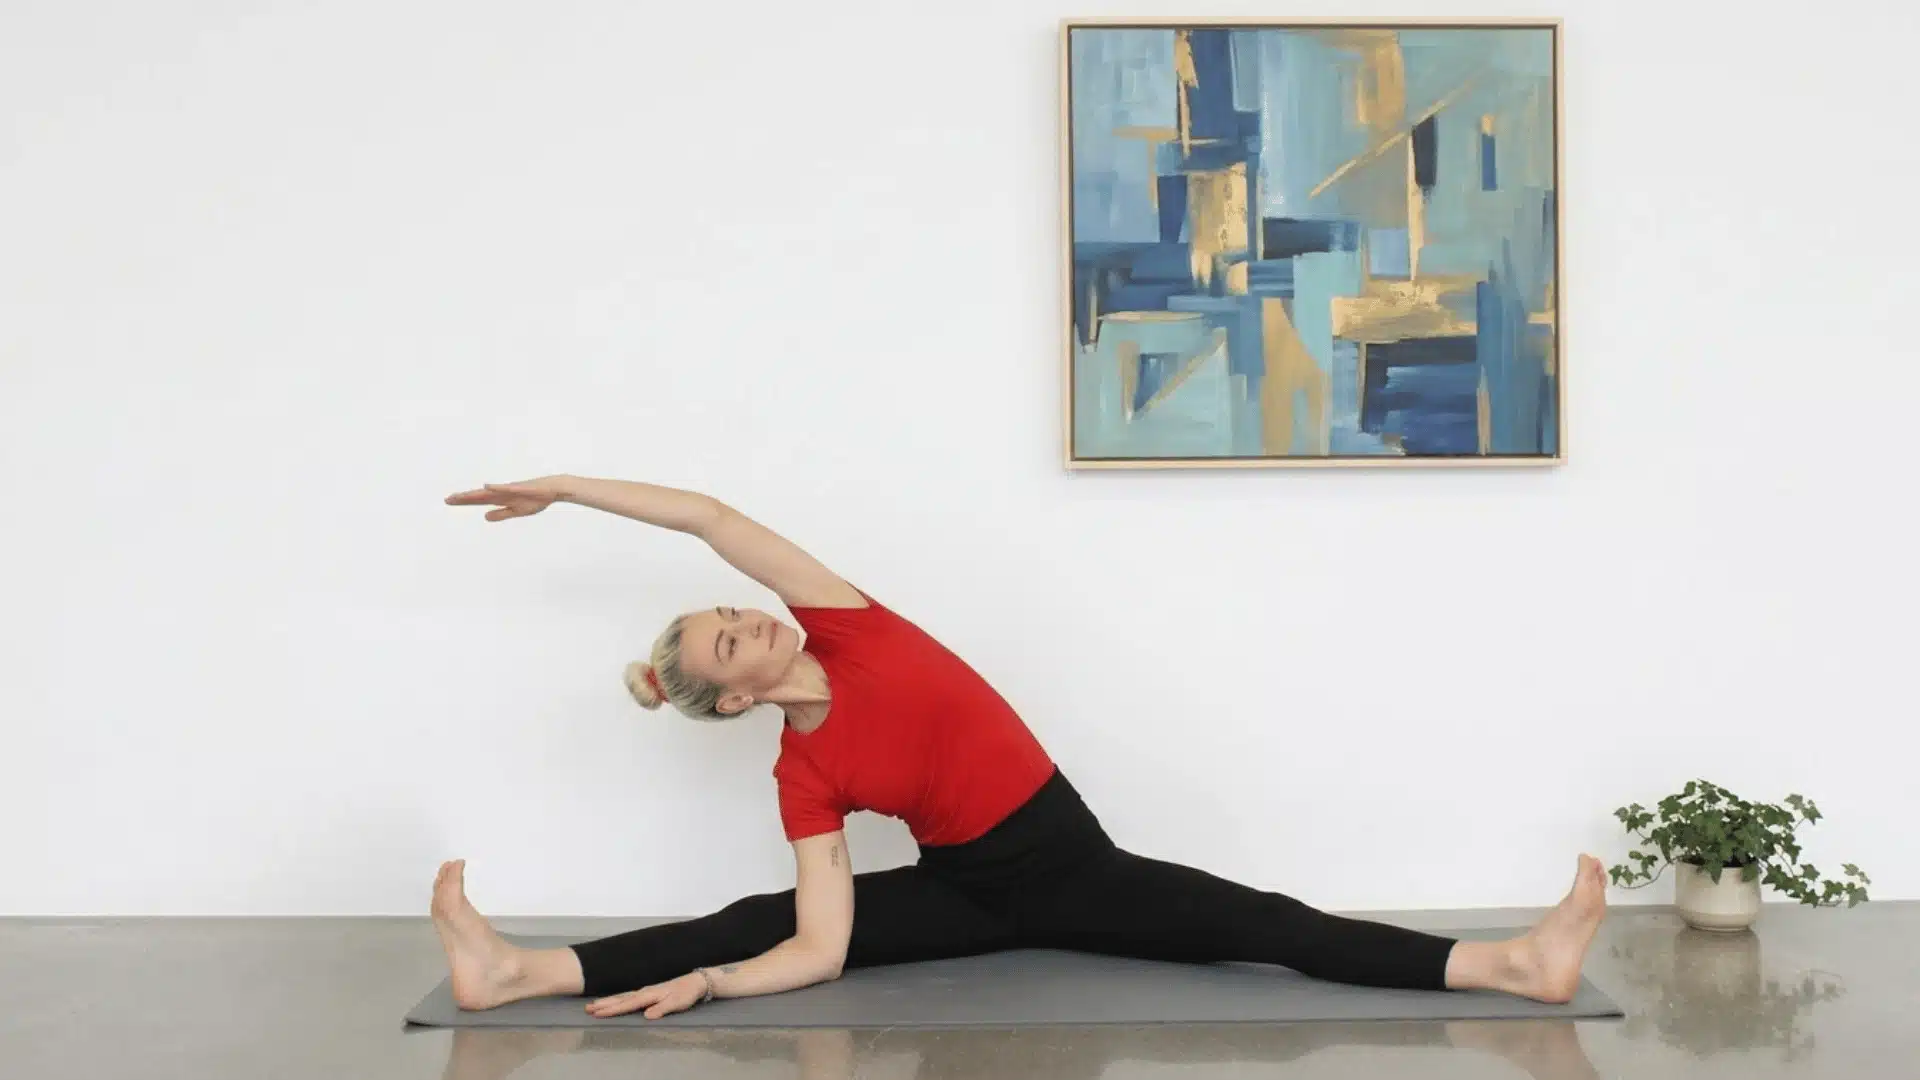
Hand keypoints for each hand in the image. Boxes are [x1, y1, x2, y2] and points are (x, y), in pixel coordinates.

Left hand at [444, 476, 572, 520]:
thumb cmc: (536, 498)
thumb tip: (485, 517)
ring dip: (475, 494)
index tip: (449, 501)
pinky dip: (495, 487)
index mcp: (501, 498)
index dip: (464, 501)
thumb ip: (501, 514)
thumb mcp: (517, 511)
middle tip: (447, 500)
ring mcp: (510, 489)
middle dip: (463, 498)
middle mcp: (502, 492)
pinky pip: (506, 488)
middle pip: (479, 496)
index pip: (478, 500)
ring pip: (488, 492)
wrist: (553, 489)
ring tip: (460, 496)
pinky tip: (485, 487)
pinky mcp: (520, 487)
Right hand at [585, 971, 708, 1019]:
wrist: (694, 982)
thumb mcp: (676, 1003)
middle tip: (588, 1008)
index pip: (627, 1004)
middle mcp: (644, 992)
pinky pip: (628, 996)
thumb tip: (647, 1016)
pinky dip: (618, 998)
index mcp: (649, 995)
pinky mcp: (648, 992)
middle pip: (620, 999)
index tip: (598, 1013)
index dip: (612, 1009)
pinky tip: (614, 1001)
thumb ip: (661, 1009)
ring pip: (623, 996)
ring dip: (609, 1001)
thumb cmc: (685, 994)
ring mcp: (645, 991)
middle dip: (604, 1004)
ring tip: (594, 1004)